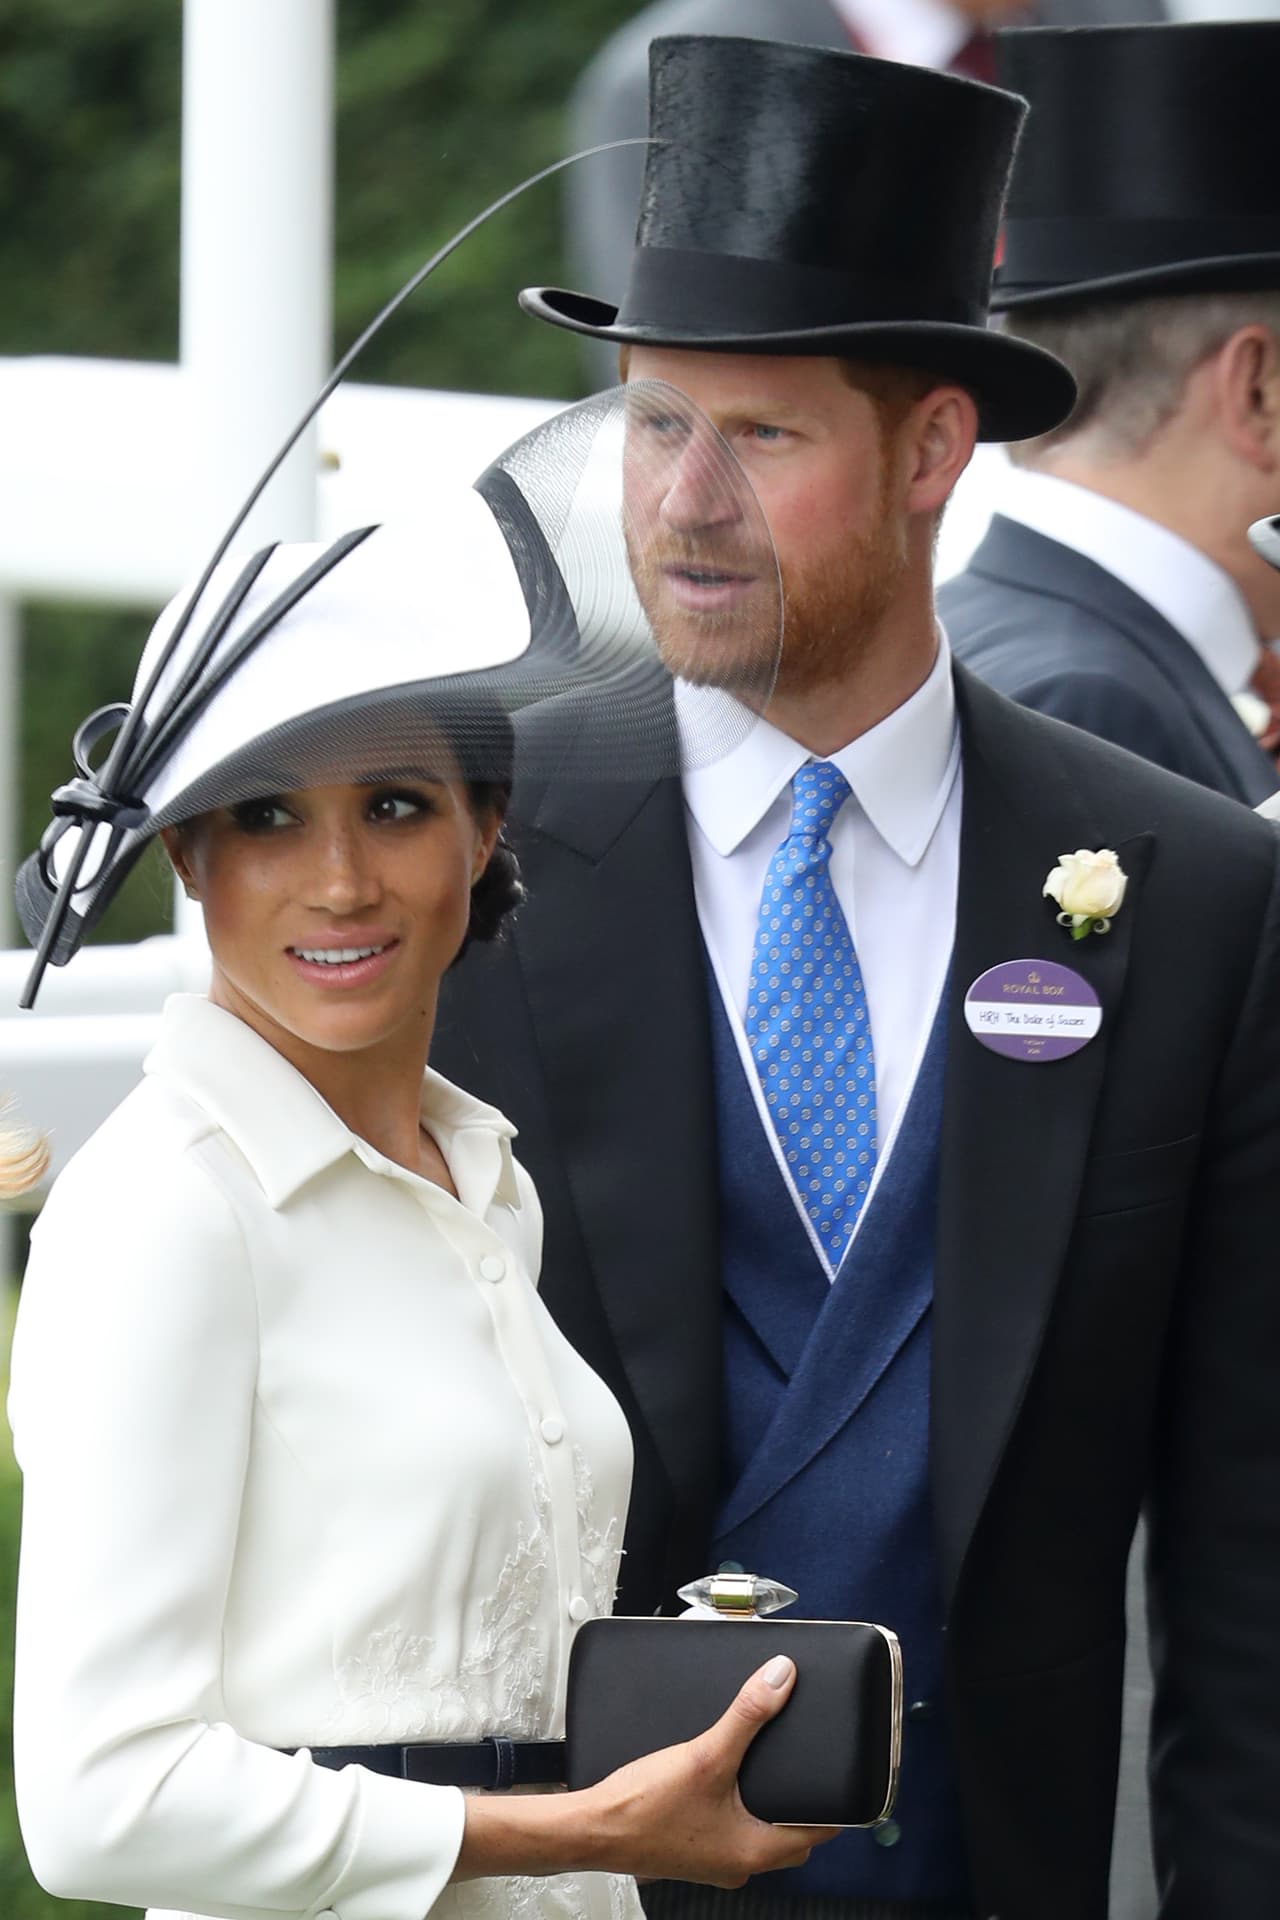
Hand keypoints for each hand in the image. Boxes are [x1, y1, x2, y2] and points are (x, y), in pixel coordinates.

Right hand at [584, 1653, 838, 1886]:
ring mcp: (713, 1861)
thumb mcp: (705, 1754)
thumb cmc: (642, 1809)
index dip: (834, 1803)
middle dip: (802, 1803)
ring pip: (760, 1835)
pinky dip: (738, 1808)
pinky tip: (723, 1779)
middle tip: (808, 1765)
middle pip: (791, 1836)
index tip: (844, 1775)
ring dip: (768, 1806)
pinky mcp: (691, 1850)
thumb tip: (781, 1679)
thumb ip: (748, 1715)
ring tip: (768, 1766)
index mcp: (753, 1852)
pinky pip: (730, 1830)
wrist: (590, 1829)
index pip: (818, 1832)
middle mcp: (738, 1864)